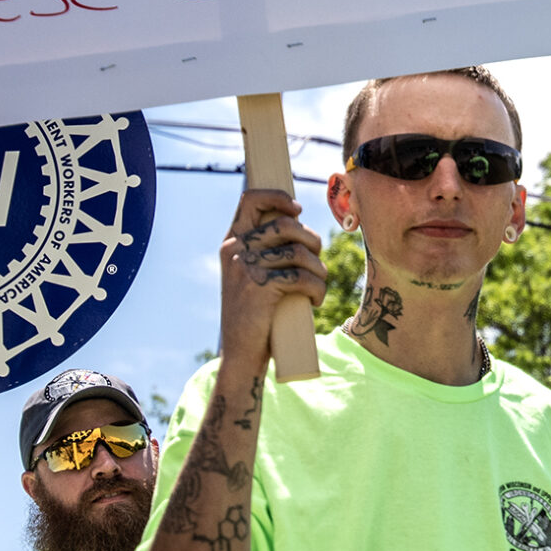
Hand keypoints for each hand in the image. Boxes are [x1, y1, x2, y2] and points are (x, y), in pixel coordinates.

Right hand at [216, 190, 324, 368]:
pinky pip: (302, 277)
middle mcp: (235, 250)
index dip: (278, 197)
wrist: (241, 354)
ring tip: (318, 285)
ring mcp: (245, 267)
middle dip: (312, 241)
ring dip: (318, 269)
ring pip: (299, 252)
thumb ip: (265, 250)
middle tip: (317, 261)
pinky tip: (315, 300)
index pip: (250, 199)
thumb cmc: (255, 314)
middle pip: (286, 225)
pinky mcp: (260, 287)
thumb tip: (298, 223)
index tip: (297, 210)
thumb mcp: (251, 276)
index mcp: (231, 242)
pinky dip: (316, 289)